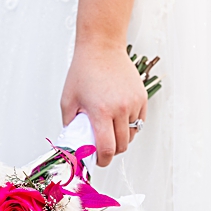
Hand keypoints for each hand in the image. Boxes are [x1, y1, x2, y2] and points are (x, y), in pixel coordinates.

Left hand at [60, 41, 147, 167]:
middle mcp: (120, 109)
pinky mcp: (142, 98)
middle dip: (112, 151)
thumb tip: (74, 141)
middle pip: (122, 145)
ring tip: (109, 128)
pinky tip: (118, 117)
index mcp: (100, 111)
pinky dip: (130, 125)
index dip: (103, 160)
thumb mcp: (68, 98)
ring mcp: (134, 104)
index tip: (99, 161)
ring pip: (132, 134)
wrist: (101, 48)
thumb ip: (70, 123)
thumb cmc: (83, 72)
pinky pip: (139, 121)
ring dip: (122, 136)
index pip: (107, 148)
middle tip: (103, 147)